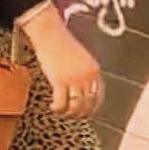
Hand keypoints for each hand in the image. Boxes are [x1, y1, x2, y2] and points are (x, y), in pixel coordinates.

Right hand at [19, 3, 102, 117]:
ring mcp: (74, 79)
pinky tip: (53, 107)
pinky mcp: (60, 81)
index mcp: (94, 69)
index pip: (99, 95)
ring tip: (62, 112)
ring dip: (69, 113)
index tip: (87, 112)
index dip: (93, 107)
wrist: (50, 33)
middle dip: (81, 114)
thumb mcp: (81, 58)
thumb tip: (82, 88)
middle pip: (88, 104)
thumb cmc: (61, 42)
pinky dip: (58, 108)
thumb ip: (84, 72)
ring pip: (76, 106)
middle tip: (73, 116)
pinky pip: (61, 103)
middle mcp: (87, 76)